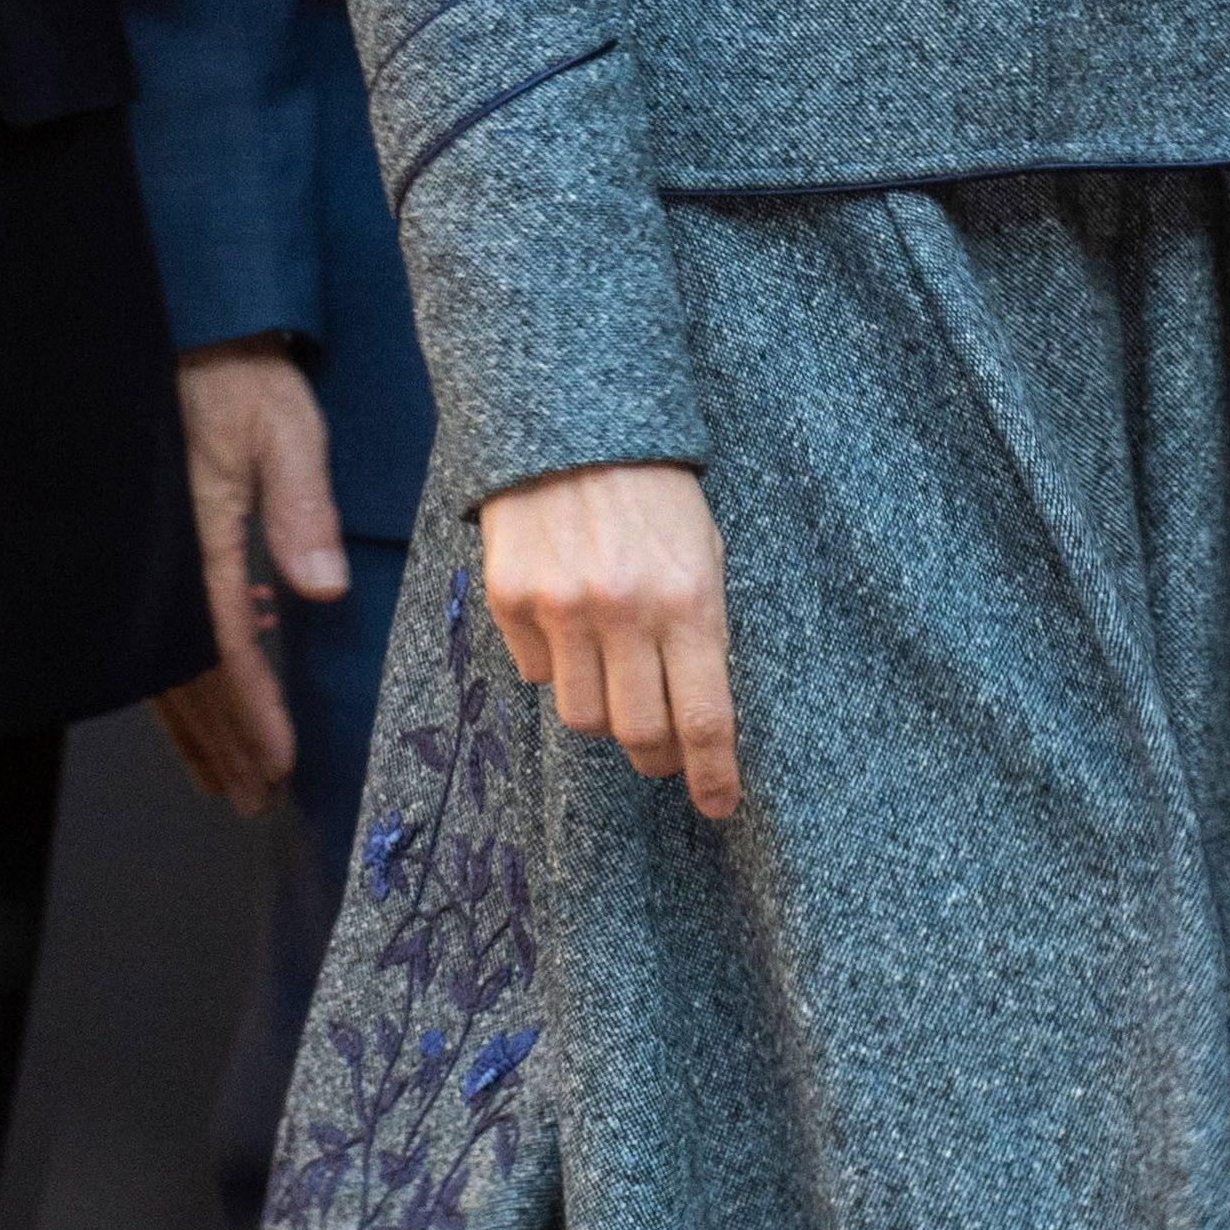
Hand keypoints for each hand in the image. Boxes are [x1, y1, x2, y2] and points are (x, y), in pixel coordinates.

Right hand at [152, 340, 351, 814]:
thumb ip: (303, 511)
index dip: (250, 712)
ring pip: (169, 665)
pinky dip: (194, 674)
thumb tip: (323, 592)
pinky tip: (230, 686)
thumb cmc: (243, 378)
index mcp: (198, 541)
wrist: (196, 335)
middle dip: (223, 742)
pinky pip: (168, 632)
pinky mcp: (159, 551)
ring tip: (231, 777)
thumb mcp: (287, 432)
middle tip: (253, 799)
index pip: (223, 650)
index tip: (277, 763)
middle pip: (188, 677)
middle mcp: (167, 563)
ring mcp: (156, 561)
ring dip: (201, 725)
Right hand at [481, 462, 738, 818]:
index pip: (705, 718)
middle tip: (664, 754)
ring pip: (581, 716)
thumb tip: (698, 715)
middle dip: (657, 757)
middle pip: (639, 733)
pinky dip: (554, 667)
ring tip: (615, 683)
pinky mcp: (510, 598)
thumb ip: (702, 630)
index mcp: (689, 602)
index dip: (714, 776)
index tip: (719, 805)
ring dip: (604, 715)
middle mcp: (624, 614)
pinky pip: (534, 673)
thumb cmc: (657, 493)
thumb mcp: (705, 553)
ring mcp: (561, 609)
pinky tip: (568, 629)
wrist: (574, 424)